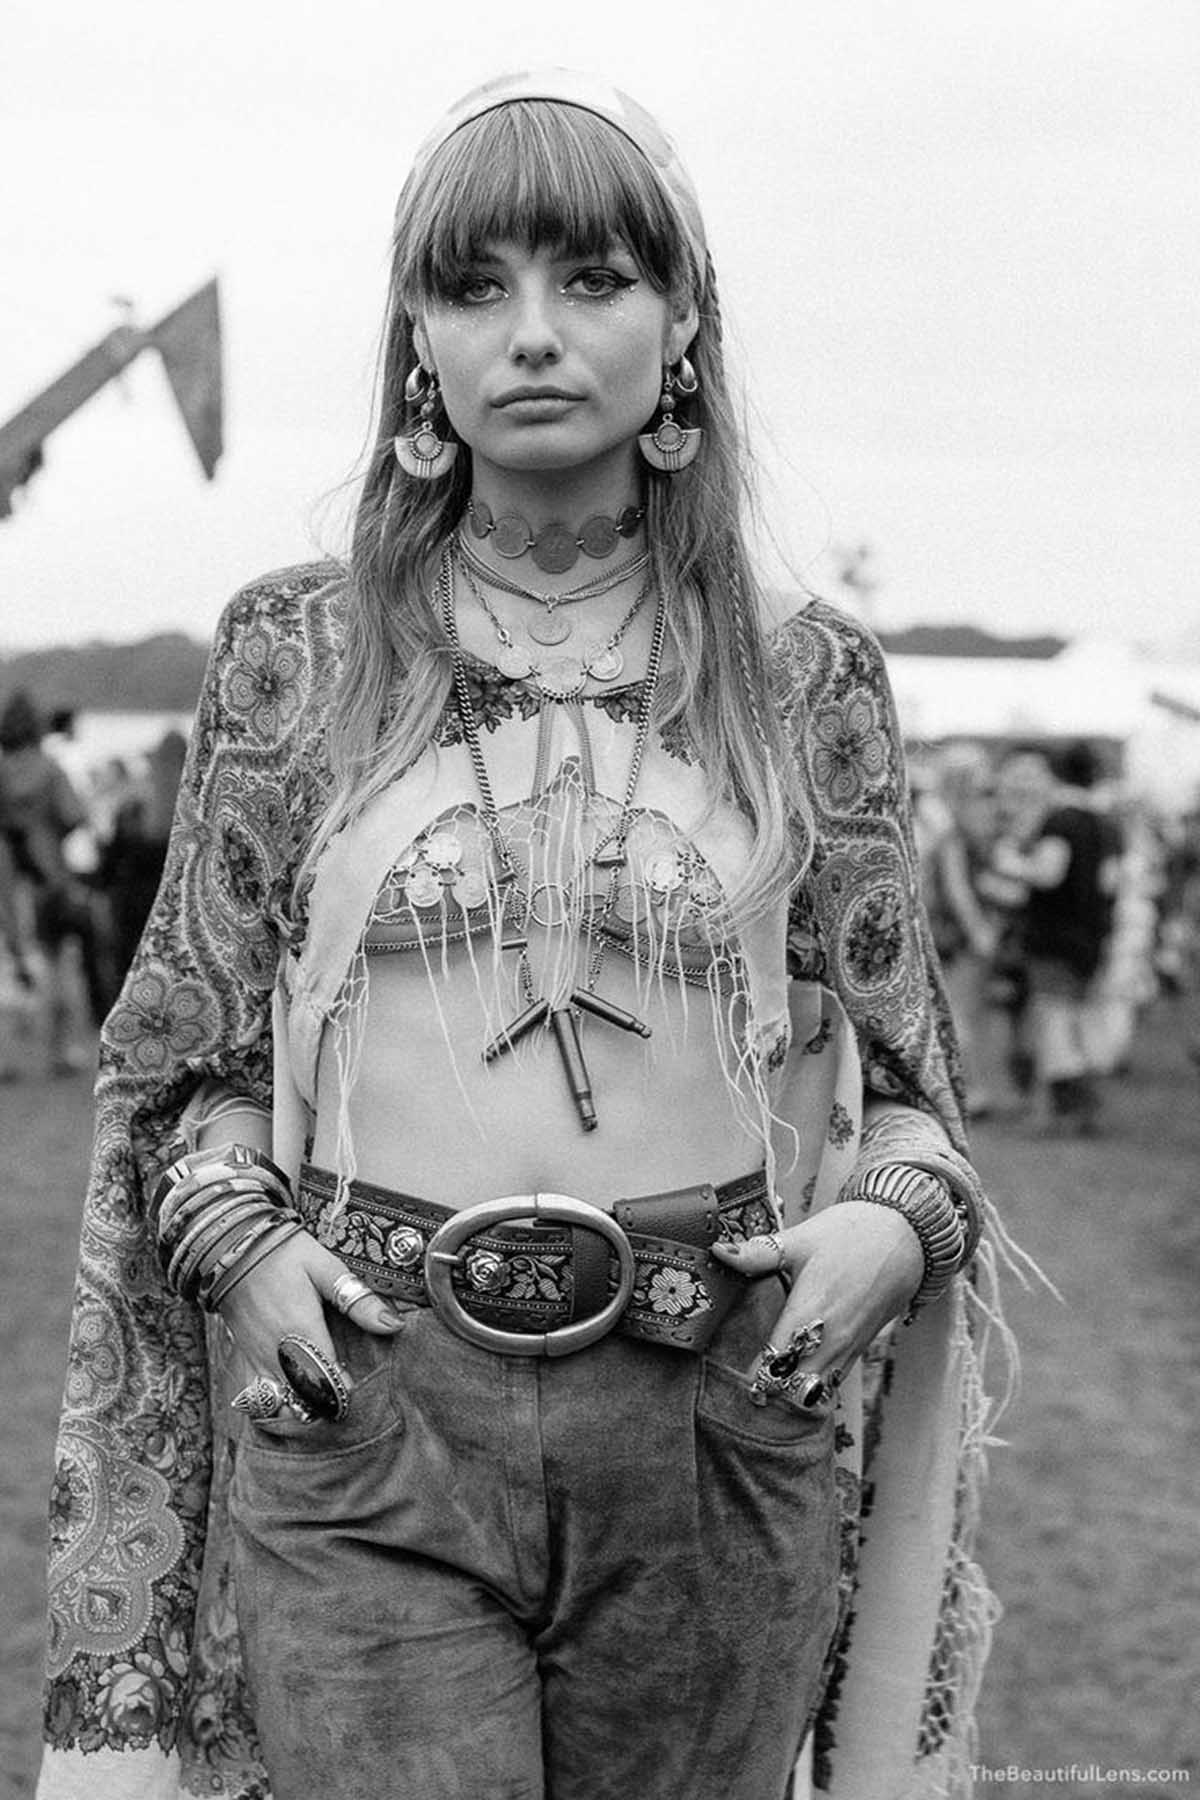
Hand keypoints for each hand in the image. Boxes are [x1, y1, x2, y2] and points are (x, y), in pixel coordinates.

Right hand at [219, 1231, 405, 1404]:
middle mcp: (278, 1354)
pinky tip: (291, 1391)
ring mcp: (258, 1359)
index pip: (330, 1385)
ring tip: (320, 1390)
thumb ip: (358, 1301)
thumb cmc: (284, 1254)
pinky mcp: (244, 1357)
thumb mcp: (327, 1268)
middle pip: (307, 1401)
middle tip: (344, 1386)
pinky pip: (257, 1398)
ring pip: (281, 1404)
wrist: (233, 1246)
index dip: (347, 1392)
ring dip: (303, 1404)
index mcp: (304, 1333)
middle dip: (329, 1402)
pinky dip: (275, 1402)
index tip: (359, 1382)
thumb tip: (393, 1326)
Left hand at [711, 1203, 923, 1393]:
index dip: (748, 1376)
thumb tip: (718, 1253)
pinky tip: (797, 1374)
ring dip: (791, 1393)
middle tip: (742, 1384)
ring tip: (766, 1385)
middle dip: (768, 1392)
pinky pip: (834, 1380)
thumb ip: (758, 1254)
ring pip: (816, 1391)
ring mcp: (848, 1348)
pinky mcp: (862, 1347)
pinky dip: (814, 1385)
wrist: (905, 1235)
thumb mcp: (800, 1240)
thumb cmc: (850, 1234)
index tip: (727, 1376)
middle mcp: (830, 1340)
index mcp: (808, 1314)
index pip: (772, 1366)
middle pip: (793, 1390)